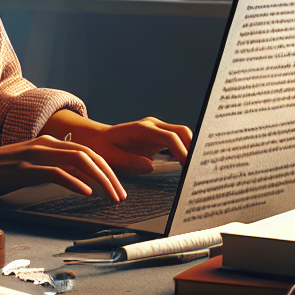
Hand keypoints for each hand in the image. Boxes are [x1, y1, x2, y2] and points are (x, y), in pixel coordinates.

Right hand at [0, 135, 126, 200]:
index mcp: (49, 143)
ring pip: (78, 160)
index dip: (106, 168)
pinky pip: (56, 172)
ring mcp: (35, 155)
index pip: (87, 152)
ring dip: (99, 179)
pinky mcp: (25, 168)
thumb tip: (75, 181)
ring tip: (111, 196)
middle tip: (122, 195)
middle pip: (89, 154)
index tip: (117, 187)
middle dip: (110, 175)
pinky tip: (86, 192)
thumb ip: (51, 169)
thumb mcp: (30, 167)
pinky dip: (75, 182)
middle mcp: (46, 144)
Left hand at [45, 113, 192, 175]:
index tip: (188, 167)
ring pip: (182, 135)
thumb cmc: (104, 149)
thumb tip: (150, 166)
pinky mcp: (158, 135)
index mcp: (143, 129)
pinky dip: (184, 150)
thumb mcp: (113, 158)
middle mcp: (153, 125)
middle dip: (192, 148)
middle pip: (182, 132)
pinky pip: (176, 141)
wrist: (98, 139)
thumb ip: (131, 162)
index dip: (182, 152)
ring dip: (190, 149)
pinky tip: (185, 165)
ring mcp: (157, 129)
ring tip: (193, 169)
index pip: (170, 138)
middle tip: (196, 169)